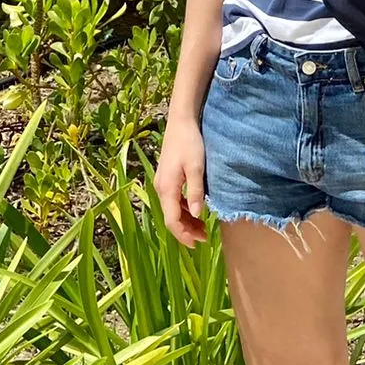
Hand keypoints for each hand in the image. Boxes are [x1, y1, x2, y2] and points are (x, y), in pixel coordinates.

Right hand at [156, 117, 208, 245]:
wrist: (181, 121)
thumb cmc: (190, 142)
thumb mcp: (196, 167)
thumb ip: (196, 191)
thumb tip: (197, 215)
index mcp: (166, 188)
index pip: (171, 220)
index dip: (183, 235)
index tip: (198, 244)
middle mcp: (160, 188)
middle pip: (170, 217)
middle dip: (186, 231)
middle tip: (204, 238)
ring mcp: (162, 183)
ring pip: (172, 210)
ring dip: (186, 221)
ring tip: (203, 228)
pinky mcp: (167, 178)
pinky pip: (173, 200)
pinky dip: (184, 209)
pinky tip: (196, 210)